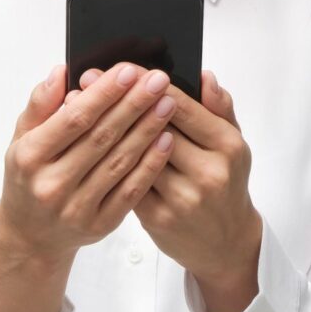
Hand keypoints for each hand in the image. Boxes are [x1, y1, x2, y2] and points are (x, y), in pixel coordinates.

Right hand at [0, 62, 176, 262]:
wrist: (30, 234)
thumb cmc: (29, 176)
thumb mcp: (22, 137)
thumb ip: (40, 103)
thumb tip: (60, 73)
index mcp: (30, 156)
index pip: (74, 119)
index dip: (104, 93)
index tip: (129, 71)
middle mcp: (52, 184)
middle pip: (101, 137)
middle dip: (134, 105)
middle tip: (159, 80)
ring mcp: (77, 208)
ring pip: (120, 162)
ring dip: (147, 130)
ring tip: (167, 103)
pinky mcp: (100, 224)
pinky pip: (131, 191)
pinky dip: (150, 164)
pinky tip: (166, 140)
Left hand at [79, 69, 261, 307]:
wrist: (225, 244)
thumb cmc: (226, 183)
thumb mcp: (234, 142)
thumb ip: (219, 107)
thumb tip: (204, 76)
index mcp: (226, 146)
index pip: (182, 107)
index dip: (149, 84)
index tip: (124, 67)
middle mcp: (207, 172)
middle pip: (154, 128)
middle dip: (118, 101)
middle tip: (88, 79)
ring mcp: (182, 199)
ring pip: (134, 155)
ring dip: (102, 128)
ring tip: (76, 105)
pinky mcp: (159, 219)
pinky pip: (126, 181)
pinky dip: (105, 159)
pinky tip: (83, 142)